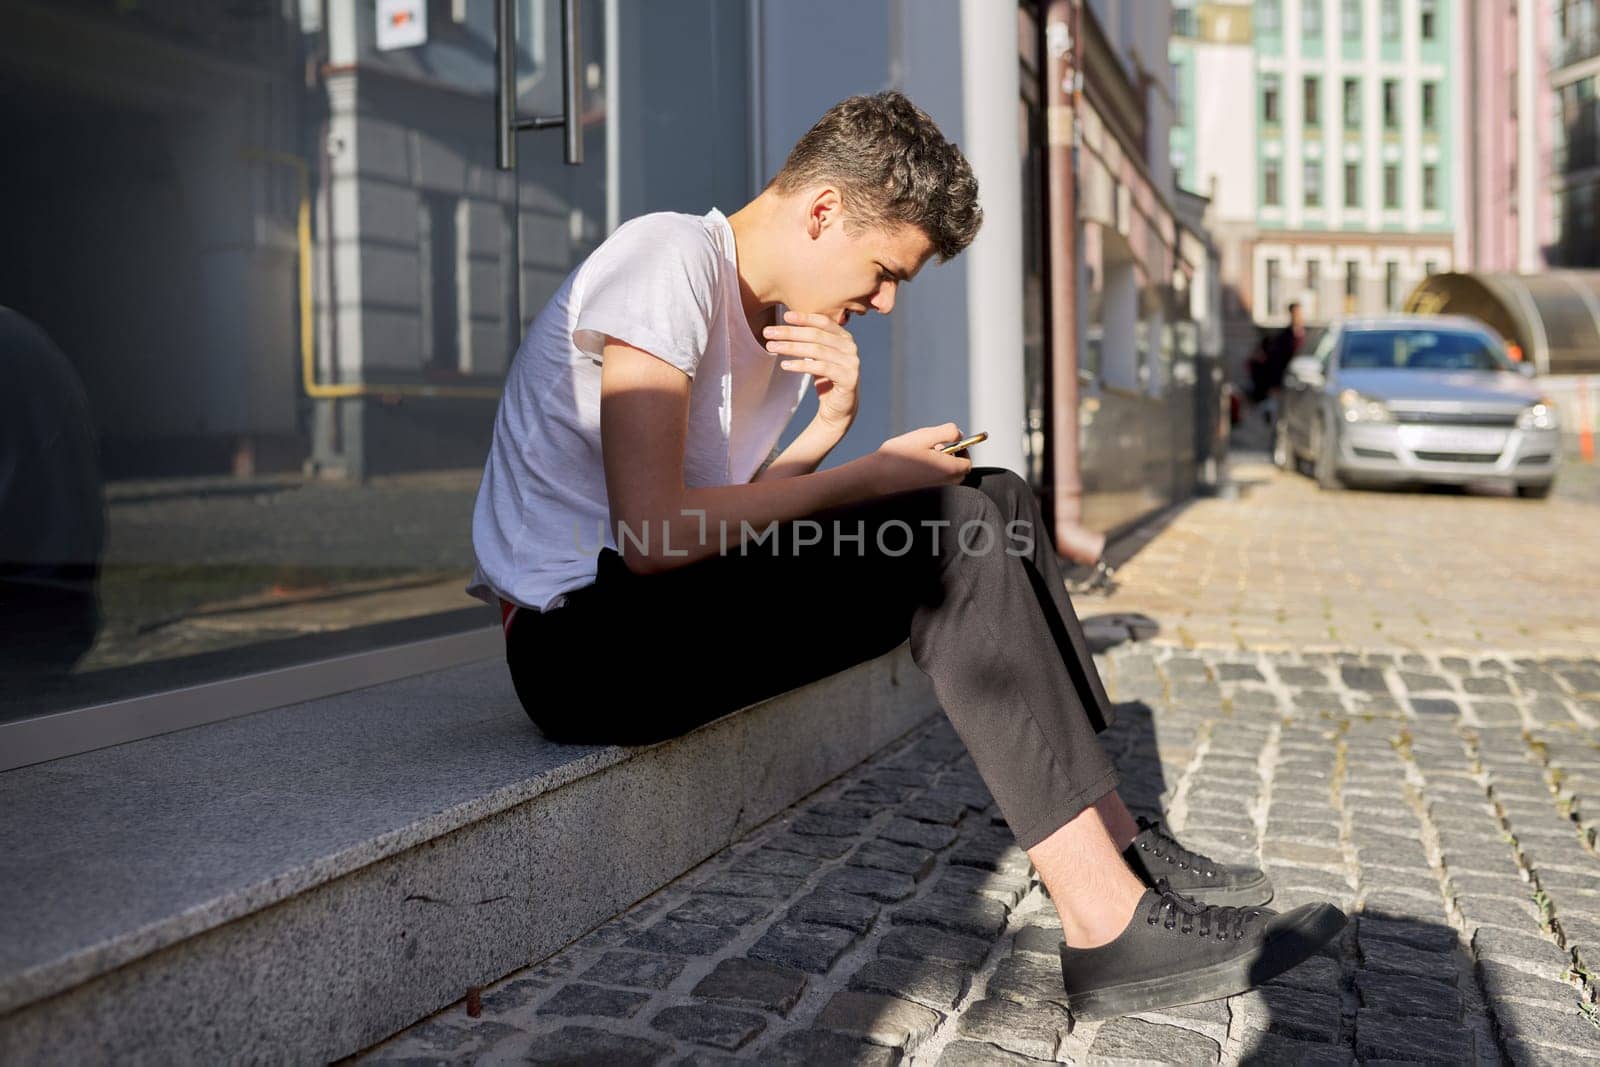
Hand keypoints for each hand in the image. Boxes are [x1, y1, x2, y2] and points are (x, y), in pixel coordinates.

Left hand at [764, 310, 859, 429]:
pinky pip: (821, 368)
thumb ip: (810, 340)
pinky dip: (801, 365)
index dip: (804, 318)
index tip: (784, 316)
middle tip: (768, 332)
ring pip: (816, 350)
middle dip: (790, 332)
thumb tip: (786, 323)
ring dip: (791, 347)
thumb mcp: (818, 356)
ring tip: (771, 347)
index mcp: (844, 337)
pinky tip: (785, 365)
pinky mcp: (848, 378)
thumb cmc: (825, 378)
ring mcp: (851, 363)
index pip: (823, 322)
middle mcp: (850, 348)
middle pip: (816, 335)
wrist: (838, 408)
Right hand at [865, 422, 971, 495]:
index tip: (948, 442)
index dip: (961, 449)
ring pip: (946, 476)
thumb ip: (948, 431)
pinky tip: (914, 467)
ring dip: (939, 464)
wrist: (876, 477)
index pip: (967, 462)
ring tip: (920, 457)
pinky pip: (936, 483)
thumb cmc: (899, 456)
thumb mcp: (926, 436)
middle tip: (932, 448)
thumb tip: (959, 434)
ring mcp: (937, 492)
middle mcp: (947, 485)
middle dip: (950, 457)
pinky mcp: (927, 495)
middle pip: (958, 471)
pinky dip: (930, 473)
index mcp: (951, 470)